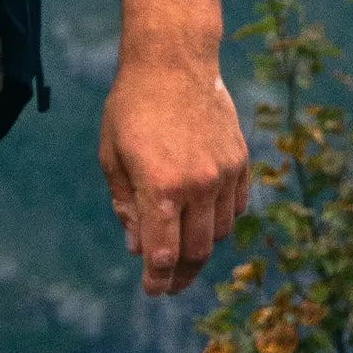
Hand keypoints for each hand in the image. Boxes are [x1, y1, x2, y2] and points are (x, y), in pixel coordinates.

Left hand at [99, 53, 251, 296]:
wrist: (174, 62)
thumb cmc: (132, 107)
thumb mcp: (111, 155)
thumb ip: (126, 205)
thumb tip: (137, 247)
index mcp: (160, 186)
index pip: (163, 251)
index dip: (157, 279)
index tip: (152, 290)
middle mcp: (197, 185)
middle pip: (195, 251)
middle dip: (180, 275)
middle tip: (168, 285)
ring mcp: (224, 174)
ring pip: (219, 233)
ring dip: (201, 250)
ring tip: (183, 254)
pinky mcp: (240, 162)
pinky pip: (236, 208)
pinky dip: (221, 222)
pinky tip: (205, 223)